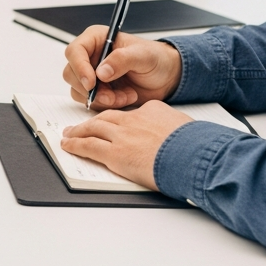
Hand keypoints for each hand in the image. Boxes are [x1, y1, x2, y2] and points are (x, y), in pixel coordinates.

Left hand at [60, 101, 193, 189]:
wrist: (195, 156)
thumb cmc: (197, 147)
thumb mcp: (186, 129)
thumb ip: (175, 130)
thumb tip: (178, 139)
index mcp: (153, 110)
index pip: (131, 113)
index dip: (119, 120)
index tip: (114, 125)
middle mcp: (134, 119)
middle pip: (107, 118)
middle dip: (91, 122)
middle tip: (80, 126)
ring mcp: (123, 135)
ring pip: (93, 128)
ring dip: (78, 131)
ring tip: (68, 135)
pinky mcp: (115, 153)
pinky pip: (89, 146)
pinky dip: (75, 145)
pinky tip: (67, 146)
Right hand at [62, 27, 181, 109]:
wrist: (166, 77)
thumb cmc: (156, 59)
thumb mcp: (143, 55)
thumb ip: (122, 59)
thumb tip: (101, 71)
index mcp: (97, 39)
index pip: (75, 51)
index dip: (79, 67)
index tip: (92, 82)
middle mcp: (90, 57)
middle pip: (71, 74)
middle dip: (91, 89)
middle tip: (111, 95)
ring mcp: (92, 75)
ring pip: (79, 91)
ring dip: (101, 98)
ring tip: (124, 96)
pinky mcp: (97, 91)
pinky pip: (91, 102)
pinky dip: (107, 104)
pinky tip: (125, 98)